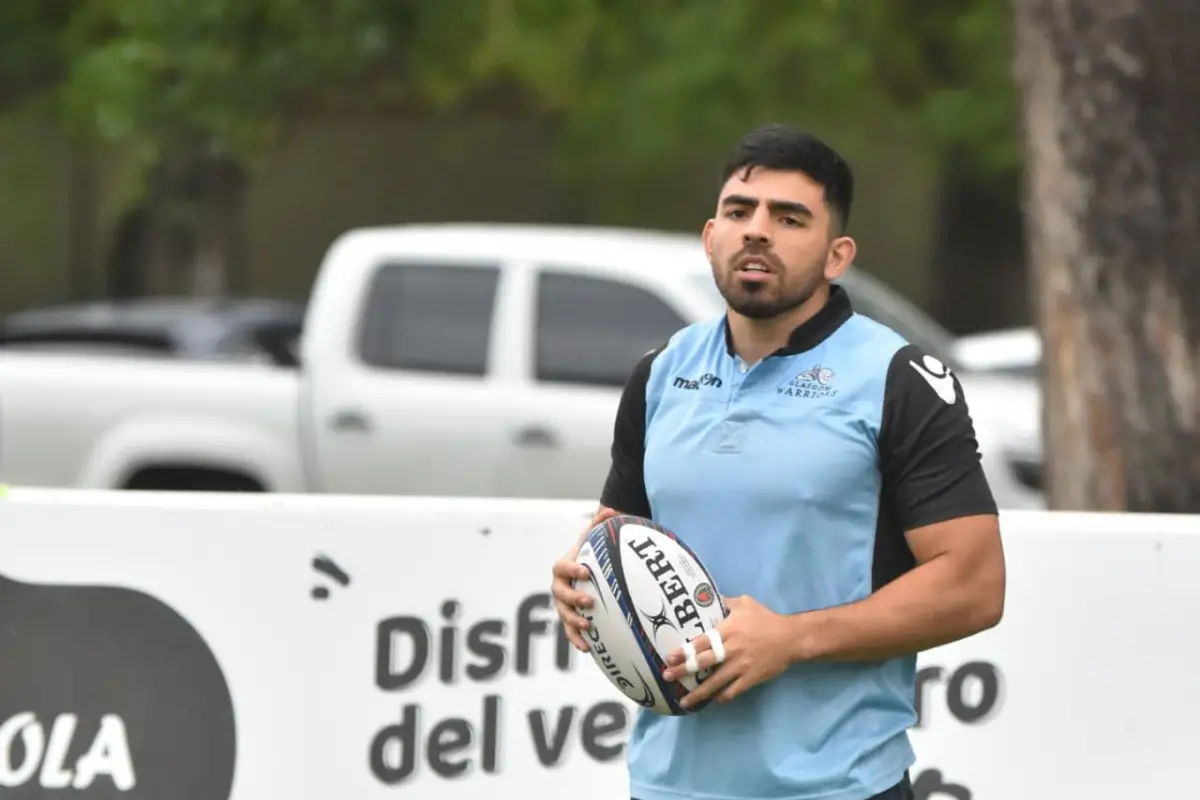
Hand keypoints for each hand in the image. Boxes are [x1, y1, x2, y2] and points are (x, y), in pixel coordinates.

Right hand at [550, 507, 617, 651]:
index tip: (585, 571)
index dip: (572, 569)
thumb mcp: (595, 539)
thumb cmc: (591, 555)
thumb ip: (600, 524)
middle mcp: (559, 587)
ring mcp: (563, 605)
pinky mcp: (569, 620)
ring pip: (563, 615)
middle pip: (560, 594)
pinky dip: (576, 640)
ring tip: (588, 627)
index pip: (563, 567)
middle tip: (589, 601)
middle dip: (573, 598)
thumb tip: (612, 510)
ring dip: (573, 622)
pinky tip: (587, 649)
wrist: (584, 573)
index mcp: (564, 567)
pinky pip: (570, 632)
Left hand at [662, 595, 793, 707]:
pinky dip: (722, 696)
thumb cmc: (766, 619)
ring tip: (685, 701)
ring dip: (699, 692)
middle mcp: (731, 650)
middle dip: (683, 671)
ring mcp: (741, 666)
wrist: (791, 638)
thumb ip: (726, 602)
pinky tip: (713, 700)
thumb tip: (709, 597)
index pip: (701, 642)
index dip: (684, 651)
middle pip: (703, 662)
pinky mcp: (751, 678)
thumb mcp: (745, 603)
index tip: (669, 658)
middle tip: (667, 677)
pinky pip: (733, 691)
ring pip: (715, 682)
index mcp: (728, 631)